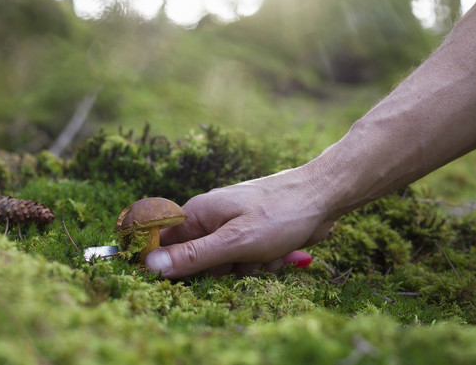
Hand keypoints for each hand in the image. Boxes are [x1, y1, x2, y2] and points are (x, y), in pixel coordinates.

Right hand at [145, 169, 334, 277]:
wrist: (324, 197)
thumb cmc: (281, 213)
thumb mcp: (234, 242)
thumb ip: (192, 256)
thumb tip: (151, 265)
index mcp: (197, 213)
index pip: (161, 242)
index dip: (166, 264)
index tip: (186, 278)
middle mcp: (210, 218)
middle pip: (195, 260)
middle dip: (219, 270)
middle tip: (240, 262)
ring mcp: (231, 226)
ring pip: (223, 265)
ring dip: (245, 269)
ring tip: (265, 254)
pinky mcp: (251, 234)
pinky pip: (244, 260)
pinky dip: (260, 263)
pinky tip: (277, 253)